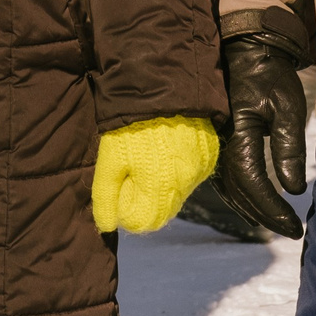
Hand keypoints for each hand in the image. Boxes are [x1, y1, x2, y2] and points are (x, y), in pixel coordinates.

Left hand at [91, 115, 219, 232]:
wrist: (164, 88)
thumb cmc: (130, 127)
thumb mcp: (109, 160)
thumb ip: (106, 197)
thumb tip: (107, 226)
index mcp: (160, 191)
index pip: (142, 223)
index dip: (126, 208)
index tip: (119, 187)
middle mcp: (185, 186)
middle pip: (161, 210)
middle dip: (143, 197)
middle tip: (132, 169)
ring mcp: (200, 171)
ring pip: (177, 192)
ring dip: (161, 183)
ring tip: (149, 154)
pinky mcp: (209, 155)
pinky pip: (191, 173)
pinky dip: (178, 168)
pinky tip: (167, 147)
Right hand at [215, 34, 311, 238]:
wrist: (246, 50)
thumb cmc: (271, 75)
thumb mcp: (288, 106)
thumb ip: (289, 147)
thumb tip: (293, 189)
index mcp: (238, 134)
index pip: (253, 183)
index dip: (273, 209)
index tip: (295, 226)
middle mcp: (220, 143)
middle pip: (239, 192)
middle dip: (265, 215)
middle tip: (292, 231)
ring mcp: (214, 143)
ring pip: (228, 188)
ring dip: (251, 209)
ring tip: (277, 223)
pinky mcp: (216, 141)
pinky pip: (223, 178)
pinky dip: (239, 196)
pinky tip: (253, 206)